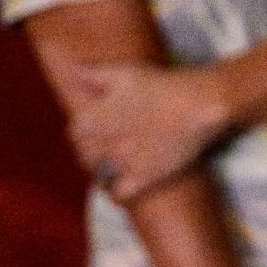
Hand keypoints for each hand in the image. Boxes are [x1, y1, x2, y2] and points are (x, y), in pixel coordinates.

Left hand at [63, 58, 232, 203]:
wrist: (194, 107)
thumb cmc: (159, 86)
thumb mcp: (123, 73)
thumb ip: (93, 75)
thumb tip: (72, 73)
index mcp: (99, 116)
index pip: (74, 132)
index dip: (80, 132)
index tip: (87, 132)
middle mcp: (108, 141)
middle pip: (85, 154)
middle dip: (89, 151)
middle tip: (98, 149)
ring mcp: (126, 161)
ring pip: (99, 174)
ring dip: (100, 170)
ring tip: (108, 166)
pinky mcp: (145, 177)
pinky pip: (120, 194)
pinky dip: (114, 193)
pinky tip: (117, 187)